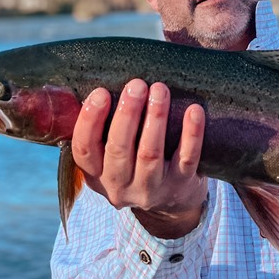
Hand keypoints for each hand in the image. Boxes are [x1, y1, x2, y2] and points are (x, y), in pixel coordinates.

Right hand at [70, 79, 207, 238]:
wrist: (170, 203)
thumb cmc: (135, 161)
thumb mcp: (111, 154)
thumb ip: (104, 126)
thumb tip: (103, 76)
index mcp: (96, 174)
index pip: (84, 149)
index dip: (89, 121)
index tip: (100, 92)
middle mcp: (119, 186)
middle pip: (118, 150)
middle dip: (127, 114)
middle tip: (137, 85)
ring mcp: (150, 189)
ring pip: (150, 154)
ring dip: (155, 119)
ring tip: (160, 89)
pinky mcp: (180, 185)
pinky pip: (187, 159)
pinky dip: (191, 134)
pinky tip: (194, 111)